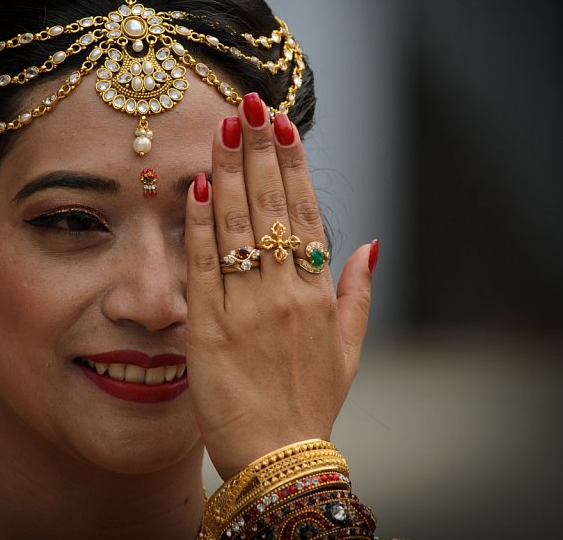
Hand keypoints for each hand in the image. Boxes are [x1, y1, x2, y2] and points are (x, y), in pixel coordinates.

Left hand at [184, 93, 375, 479]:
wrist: (280, 457)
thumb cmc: (311, 403)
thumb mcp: (348, 349)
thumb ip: (357, 292)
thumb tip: (368, 244)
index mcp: (318, 293)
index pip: (303, 212)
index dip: (290, 164)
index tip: (280, 124)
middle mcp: (284, 292)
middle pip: (268, 206)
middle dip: (257, 150)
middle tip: (246, 104)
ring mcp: (246, 308)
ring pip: (235, 226)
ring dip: (227, 172)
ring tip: (221, 128)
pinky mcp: (209, 328)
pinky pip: (202, 265)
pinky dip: (199, 224)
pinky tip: (194, 186)